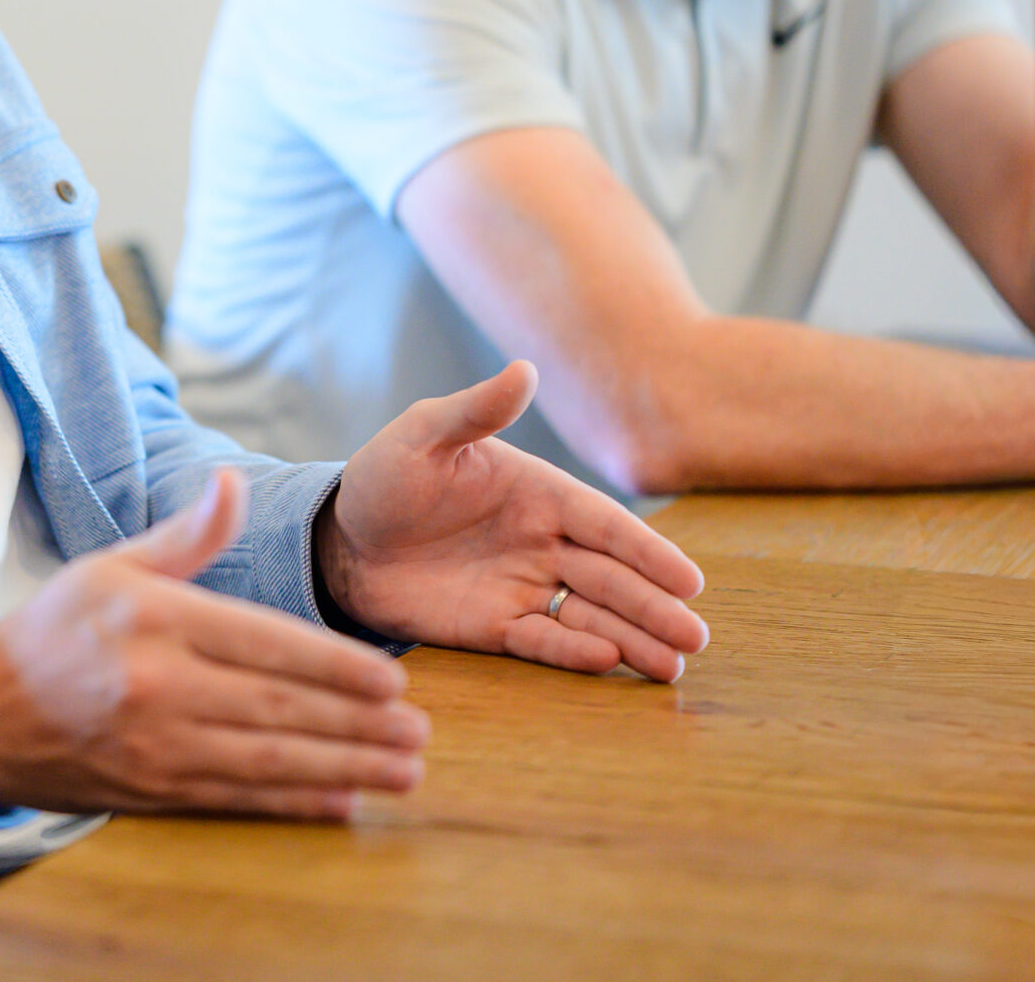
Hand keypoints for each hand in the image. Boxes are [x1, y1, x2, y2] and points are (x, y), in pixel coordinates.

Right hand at [0, 469, 427, 819]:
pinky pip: (236, 800)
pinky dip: (294, 805)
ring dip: (344, 769)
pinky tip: (343, 804)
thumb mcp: (113, 566)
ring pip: (266, 761)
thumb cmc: (57, 629)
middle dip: (358, 725)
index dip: (335, 667)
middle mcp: (156, 685)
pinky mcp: (150, 792)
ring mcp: (153, 746)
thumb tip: (234, 484)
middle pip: (278, 708)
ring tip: (403, 773)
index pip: (264, 644)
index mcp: (155, 620)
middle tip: (419, 734)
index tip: (393, 682)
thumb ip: (187, 535)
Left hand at [316, 362, 709, 680]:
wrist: (338, 541)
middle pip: (610, 577)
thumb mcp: (422, 435)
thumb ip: (475, 411)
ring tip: (672, 665)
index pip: (604, 524)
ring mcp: (520, 587)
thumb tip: (525, 369)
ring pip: (589, 615)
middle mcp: (541, 542)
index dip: (648, 551)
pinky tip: (608, 662)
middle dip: (654, 606)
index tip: (690, 580)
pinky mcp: (493, 626)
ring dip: (631, 638)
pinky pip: (542, 641)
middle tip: (696, 637)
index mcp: (538, 493)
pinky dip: (574, 652)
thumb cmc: (384, 480)